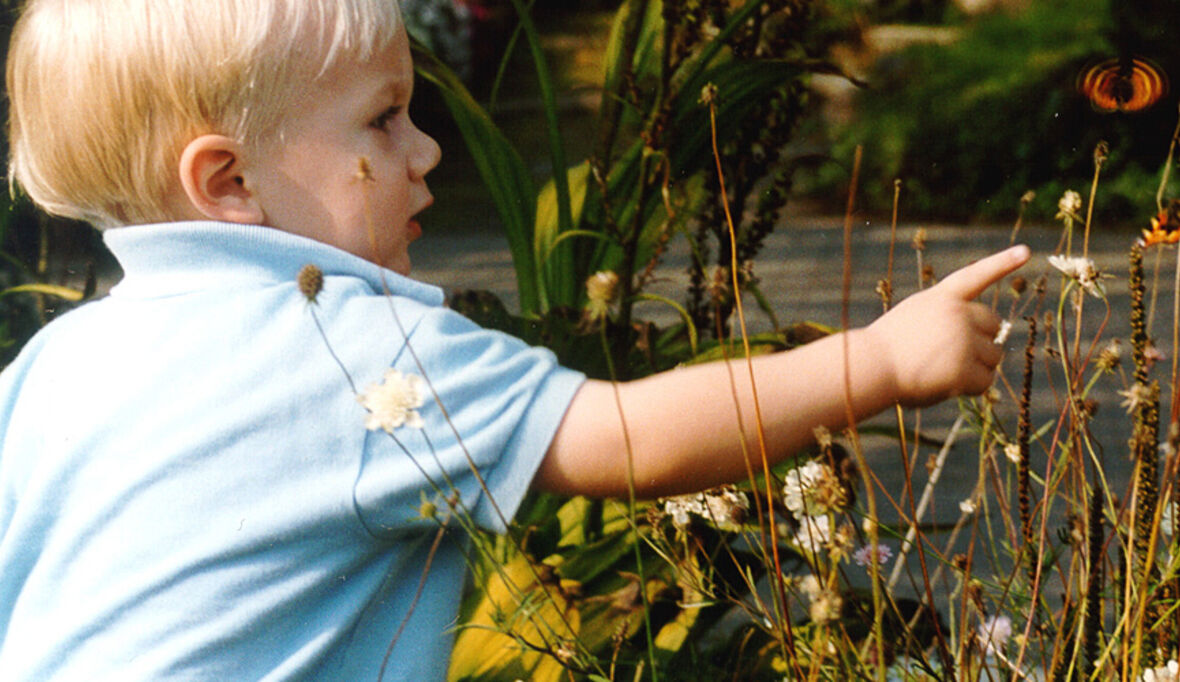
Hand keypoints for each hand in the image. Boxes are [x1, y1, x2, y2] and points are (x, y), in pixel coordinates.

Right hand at [865, 245, 1030, 406]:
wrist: (870, 368)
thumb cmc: (884, 351)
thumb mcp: (913, 320)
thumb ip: (946, 321)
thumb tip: (988, 346)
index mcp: (941, 298)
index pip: (976, 275)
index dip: (1002, 263)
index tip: (1026, 251)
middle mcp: (957, 313)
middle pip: (994, 325)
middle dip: (982, 342)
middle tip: (954, 357)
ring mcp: (963, 340)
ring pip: (994, 356)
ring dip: (976, 367)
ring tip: (942, 372)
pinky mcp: (963, 368)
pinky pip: (984, 381)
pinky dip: (969, 388)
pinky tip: (945, 386)